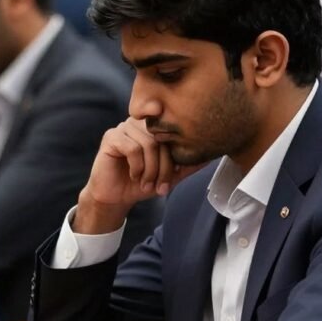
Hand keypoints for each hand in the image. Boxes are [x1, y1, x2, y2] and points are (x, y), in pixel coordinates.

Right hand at [74, 118, 202, 233]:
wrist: (115, 197)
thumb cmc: (140, 183)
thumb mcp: (169, 175)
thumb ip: (187, 165)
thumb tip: (211, 156)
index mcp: (153, 128)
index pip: (173, 135)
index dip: (175, 158)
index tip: (173, 177)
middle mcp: (138, 123)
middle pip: (161, 139)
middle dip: (164, 167)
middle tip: (161, 186)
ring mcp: (123, 128)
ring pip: (148, 144)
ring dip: (150, 169)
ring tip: (147, 183)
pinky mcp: (111, 137)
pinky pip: (132, 148)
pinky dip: (137, 167)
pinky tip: (134, 176)